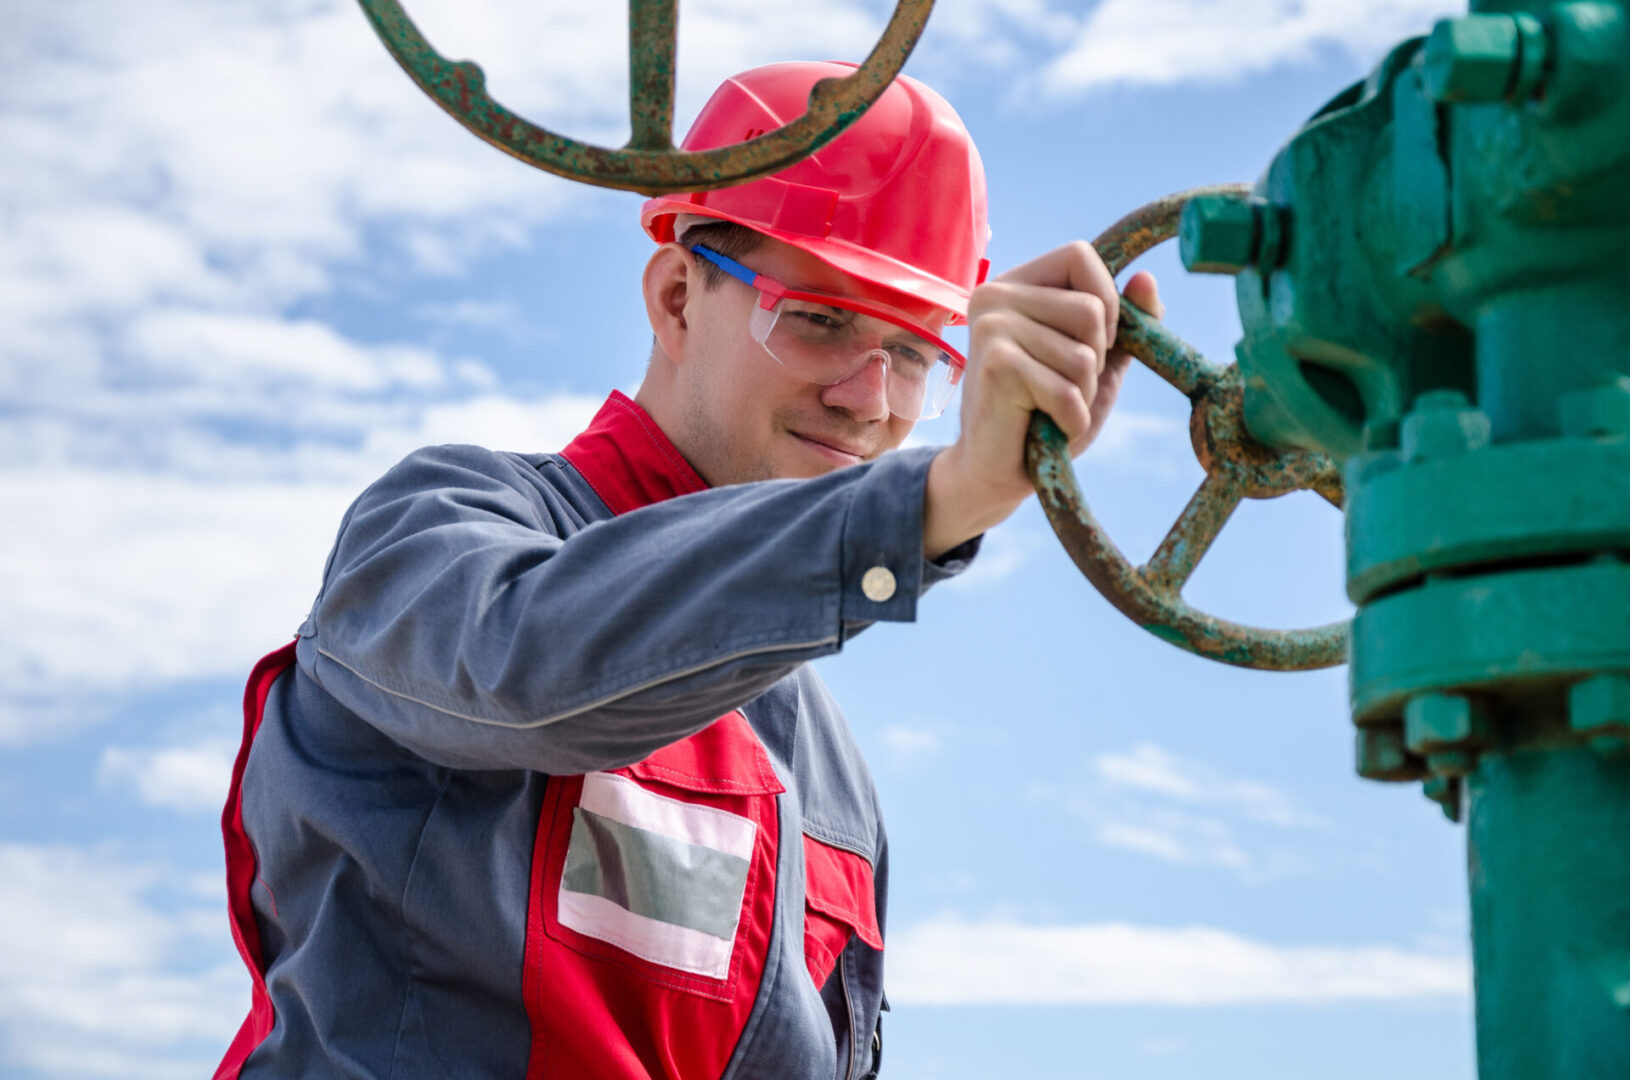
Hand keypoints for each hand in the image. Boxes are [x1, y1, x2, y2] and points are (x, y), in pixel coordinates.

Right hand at [922, 242, 1163, 558]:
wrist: (995, 470)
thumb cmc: (1045, 413)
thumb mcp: (1094, 362)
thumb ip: (1122, 324)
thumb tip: (1148, 280)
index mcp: (1016, 284)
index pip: (1080, 255)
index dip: (1106, 299)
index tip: (1096, 342)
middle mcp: (996, 296)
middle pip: (1091, 309)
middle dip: (1095, 362)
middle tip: (1060, 388)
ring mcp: (992, 328)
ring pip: (1084, 354)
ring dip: (1081, 395)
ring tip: (1048, 409)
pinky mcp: (996, 365)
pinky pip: (1067, 389)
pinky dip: (1070, 419)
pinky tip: (1043, 426)